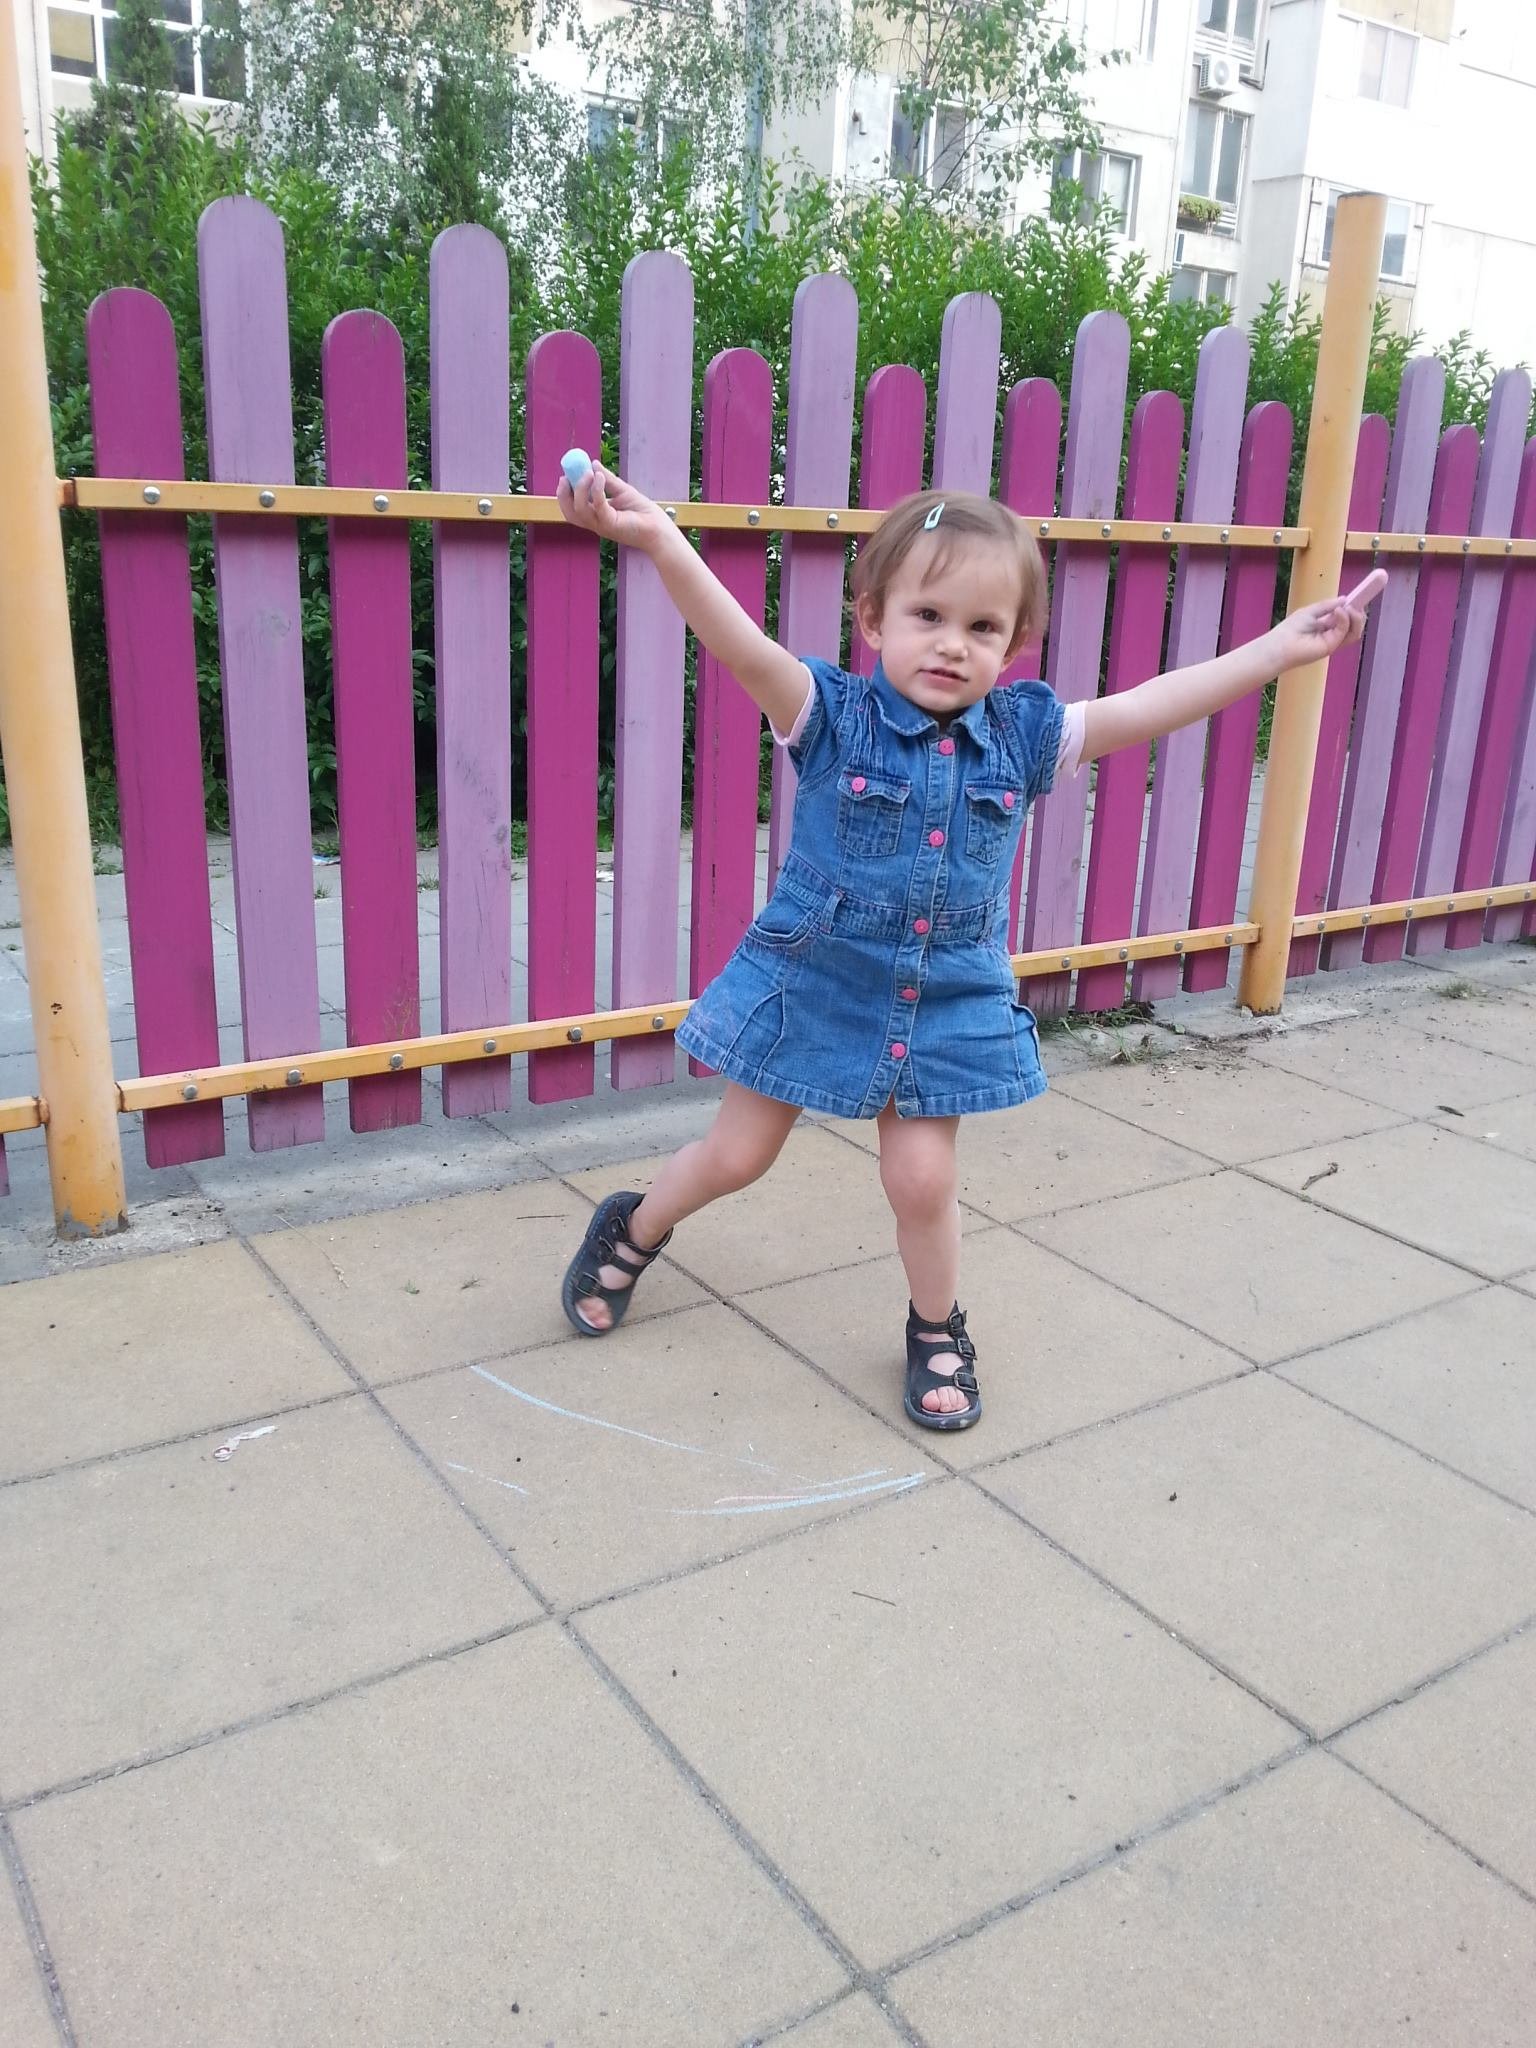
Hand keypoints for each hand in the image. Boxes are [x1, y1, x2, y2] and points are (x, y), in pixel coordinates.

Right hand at [555, 461, 668, 552]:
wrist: (658, 528)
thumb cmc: (643, 512)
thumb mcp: (622, 490)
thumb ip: (607, 479)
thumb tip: (593, 463)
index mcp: (595, 516)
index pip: (572, 506)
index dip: (565, 492)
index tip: (565, 474)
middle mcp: (595, 522)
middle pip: (570, 512)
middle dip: (564, 494)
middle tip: (566, 476)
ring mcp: (601, 525)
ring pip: (579, 510)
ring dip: (580, 488)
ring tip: (588, 472)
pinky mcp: (611, 525)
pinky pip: (598, 506)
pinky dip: (596, 490)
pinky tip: (598, 476)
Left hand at [1273, 567, 1387, 669]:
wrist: (1281, 644)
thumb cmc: (1291, 627)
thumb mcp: (1312, 610)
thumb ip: (1329, 605)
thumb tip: (1345, 599)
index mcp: (1327, 624)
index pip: (1346, 616)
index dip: (1355, 606)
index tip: (1363, 593)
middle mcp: (1332, 634)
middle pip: (1355, 624)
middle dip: (1359, 611)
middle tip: (1360, 599)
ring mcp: (1333, 641)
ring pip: (1355, 630)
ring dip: (1356, 617)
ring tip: (1350, 607)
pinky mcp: (1332, 647)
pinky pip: (1346, 632)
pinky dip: (1345, 620)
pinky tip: (1339, 612)